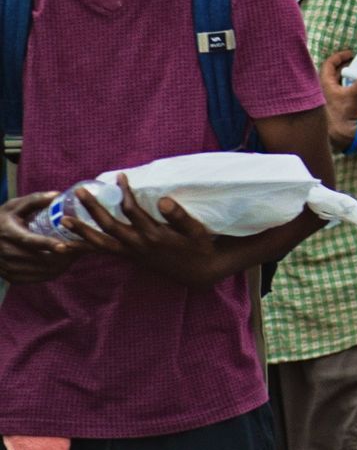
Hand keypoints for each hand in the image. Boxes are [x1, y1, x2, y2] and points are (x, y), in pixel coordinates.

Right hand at [0, 192, 76, 284]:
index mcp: (7, 232)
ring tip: (75, 257)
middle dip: (60, 257)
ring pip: (37, 271)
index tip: (65, 246)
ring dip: (58, 266)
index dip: (47, 244)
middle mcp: (4, 251)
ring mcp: (5, 266)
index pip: (29, 240)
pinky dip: (50, 274)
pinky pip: (33, 279)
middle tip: (80, 250)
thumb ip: (35, 200)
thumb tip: (58, 195)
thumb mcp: (14, 206)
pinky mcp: (9, 276)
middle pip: (37, 259)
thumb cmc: (2, 219)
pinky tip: (62, 266)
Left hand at [68, 175, 231, 289]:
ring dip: (81, 233)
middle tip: (79, 192)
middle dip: (93, 208)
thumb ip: (179, 216)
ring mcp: (132, 253)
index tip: (119, 177)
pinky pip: (103, 253)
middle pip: (109, 226)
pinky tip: (69, 245)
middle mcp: (139, 245)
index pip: (132, 211)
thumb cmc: (199, 246)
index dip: (124, 193)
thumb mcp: (196, 230)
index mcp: (154, 235)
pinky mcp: (130, 258)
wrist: (199, 272)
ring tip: (63, 221)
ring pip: (101, 244)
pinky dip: (85, 249)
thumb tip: (163, 200)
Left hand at [320, 49, 356, 150]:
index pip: (329, 63)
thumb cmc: (343, 113)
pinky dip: (346, 86)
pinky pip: (338, 90)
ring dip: (345, 76)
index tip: (351, 54)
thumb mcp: (356, 94)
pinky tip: (354, 89)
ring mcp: (327, 97)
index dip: (340, 56)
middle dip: (345, 66)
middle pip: (332, 72)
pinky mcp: (332, 105)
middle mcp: (323, 89)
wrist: (339, 134)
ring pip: (335, 81)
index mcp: (324, 83)